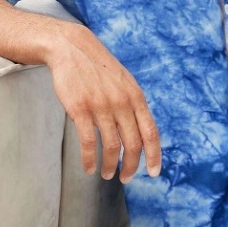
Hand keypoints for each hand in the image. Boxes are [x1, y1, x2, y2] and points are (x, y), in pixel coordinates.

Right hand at [46, 23, 160, 182]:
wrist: (72, 48)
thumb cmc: (99, 68)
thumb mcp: (124, 83)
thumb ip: (134, 105)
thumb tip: (143, 134)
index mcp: (136, 97)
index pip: (151, 132)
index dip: (155, 156)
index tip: (154, 173)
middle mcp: (122, 102)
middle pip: (133, 144)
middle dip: (131, 166)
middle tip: (126, 178)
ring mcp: (101, 106)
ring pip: (111, 146)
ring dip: (109, 166)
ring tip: (106, 173)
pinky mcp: (80, 109)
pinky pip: (88, 142)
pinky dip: (90, 160)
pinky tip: (89, 168)